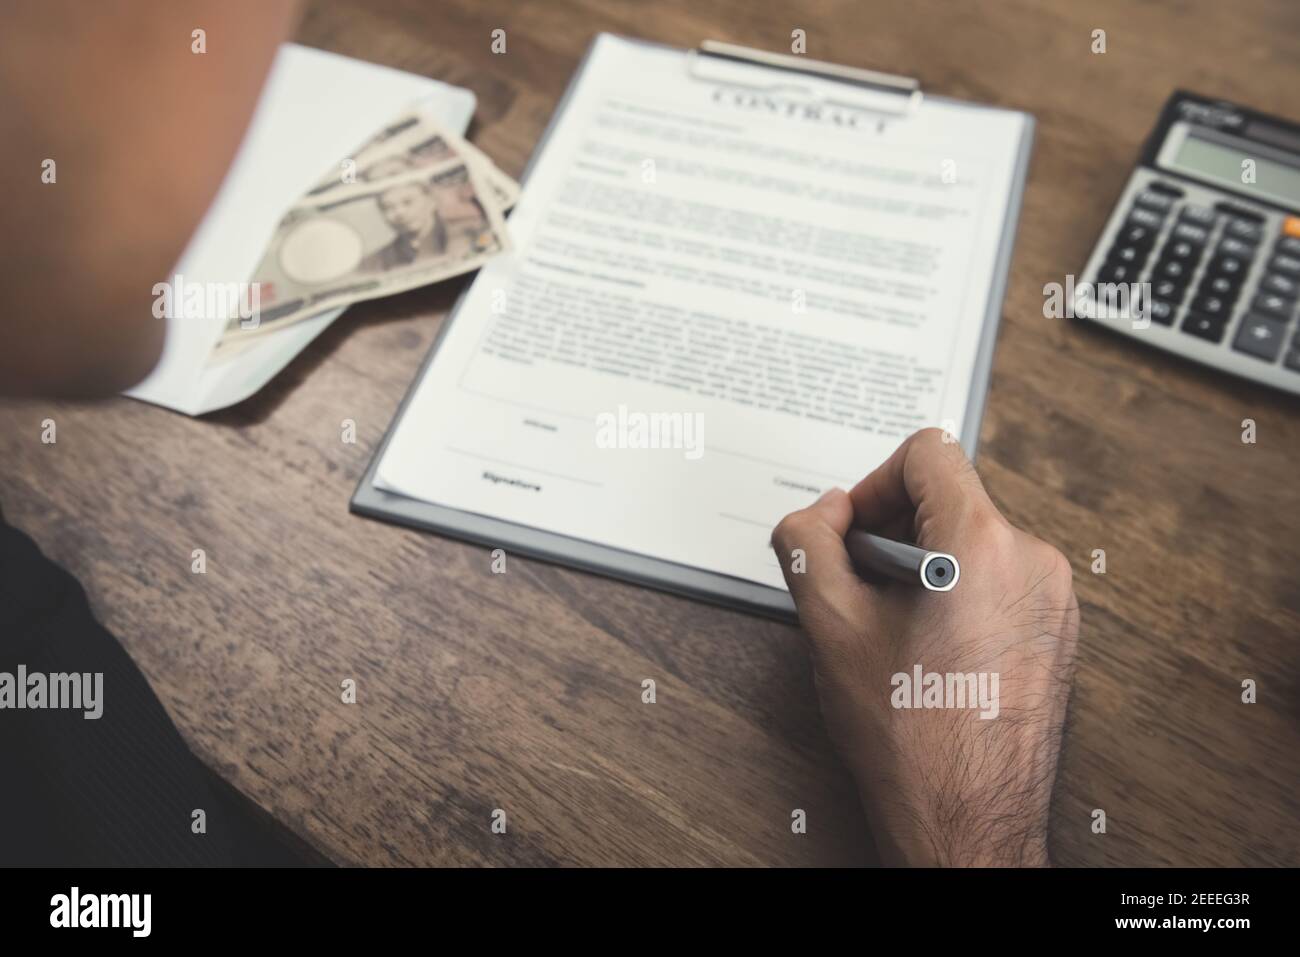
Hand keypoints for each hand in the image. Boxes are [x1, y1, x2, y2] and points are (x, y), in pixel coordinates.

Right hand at [772, 428, 1078, 865]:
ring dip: (922, 566)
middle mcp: (1034, 562)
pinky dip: (956, 594)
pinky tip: (926, 649)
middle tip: (860, 588)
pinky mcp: (1059, 631)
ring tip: (892, 629)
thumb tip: (822, 513)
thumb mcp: (831, 626)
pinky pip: (999, 580)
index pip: (926, 454)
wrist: (969, 822)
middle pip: (950, 499)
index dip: (873, 483)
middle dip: (892, 532)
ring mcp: (1055, 600)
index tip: (852, 531)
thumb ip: (808, 543)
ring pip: (973, 542)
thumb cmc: (913, 739)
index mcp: (984, 546)